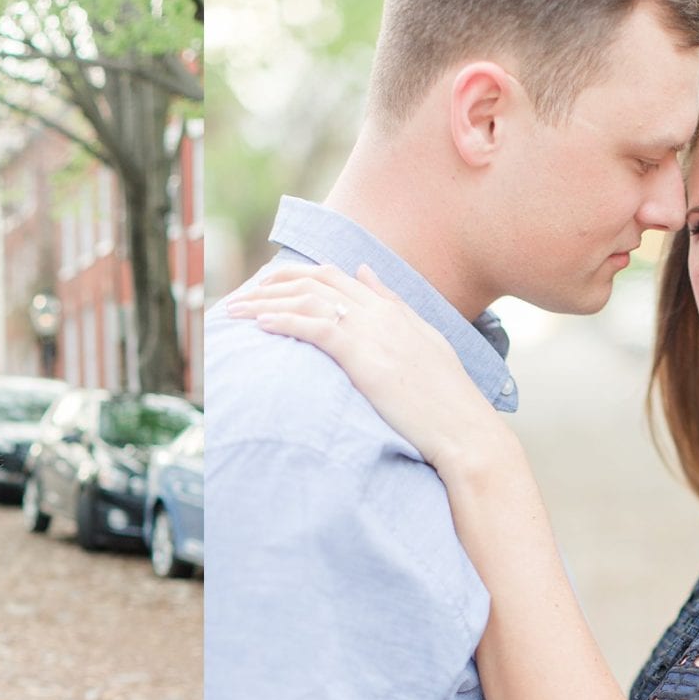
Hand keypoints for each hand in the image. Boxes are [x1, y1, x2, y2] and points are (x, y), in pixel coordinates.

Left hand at [224, 263, 502, 468]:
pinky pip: (315, 328)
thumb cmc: (445, 398)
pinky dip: (283, 321)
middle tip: (238, 297)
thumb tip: (364, 271)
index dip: (295, 275)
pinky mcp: (364, 356)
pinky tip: (259, 325)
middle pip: (315, 280)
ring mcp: (373, 331)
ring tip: (234, 311)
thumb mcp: (422, 340)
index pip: (336, 275)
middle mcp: (380, 312)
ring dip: (265, 302)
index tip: (265, 284)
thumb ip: (392, 304)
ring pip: (309, 299)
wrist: (464, 429)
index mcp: (393, 309)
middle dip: (271, 283)